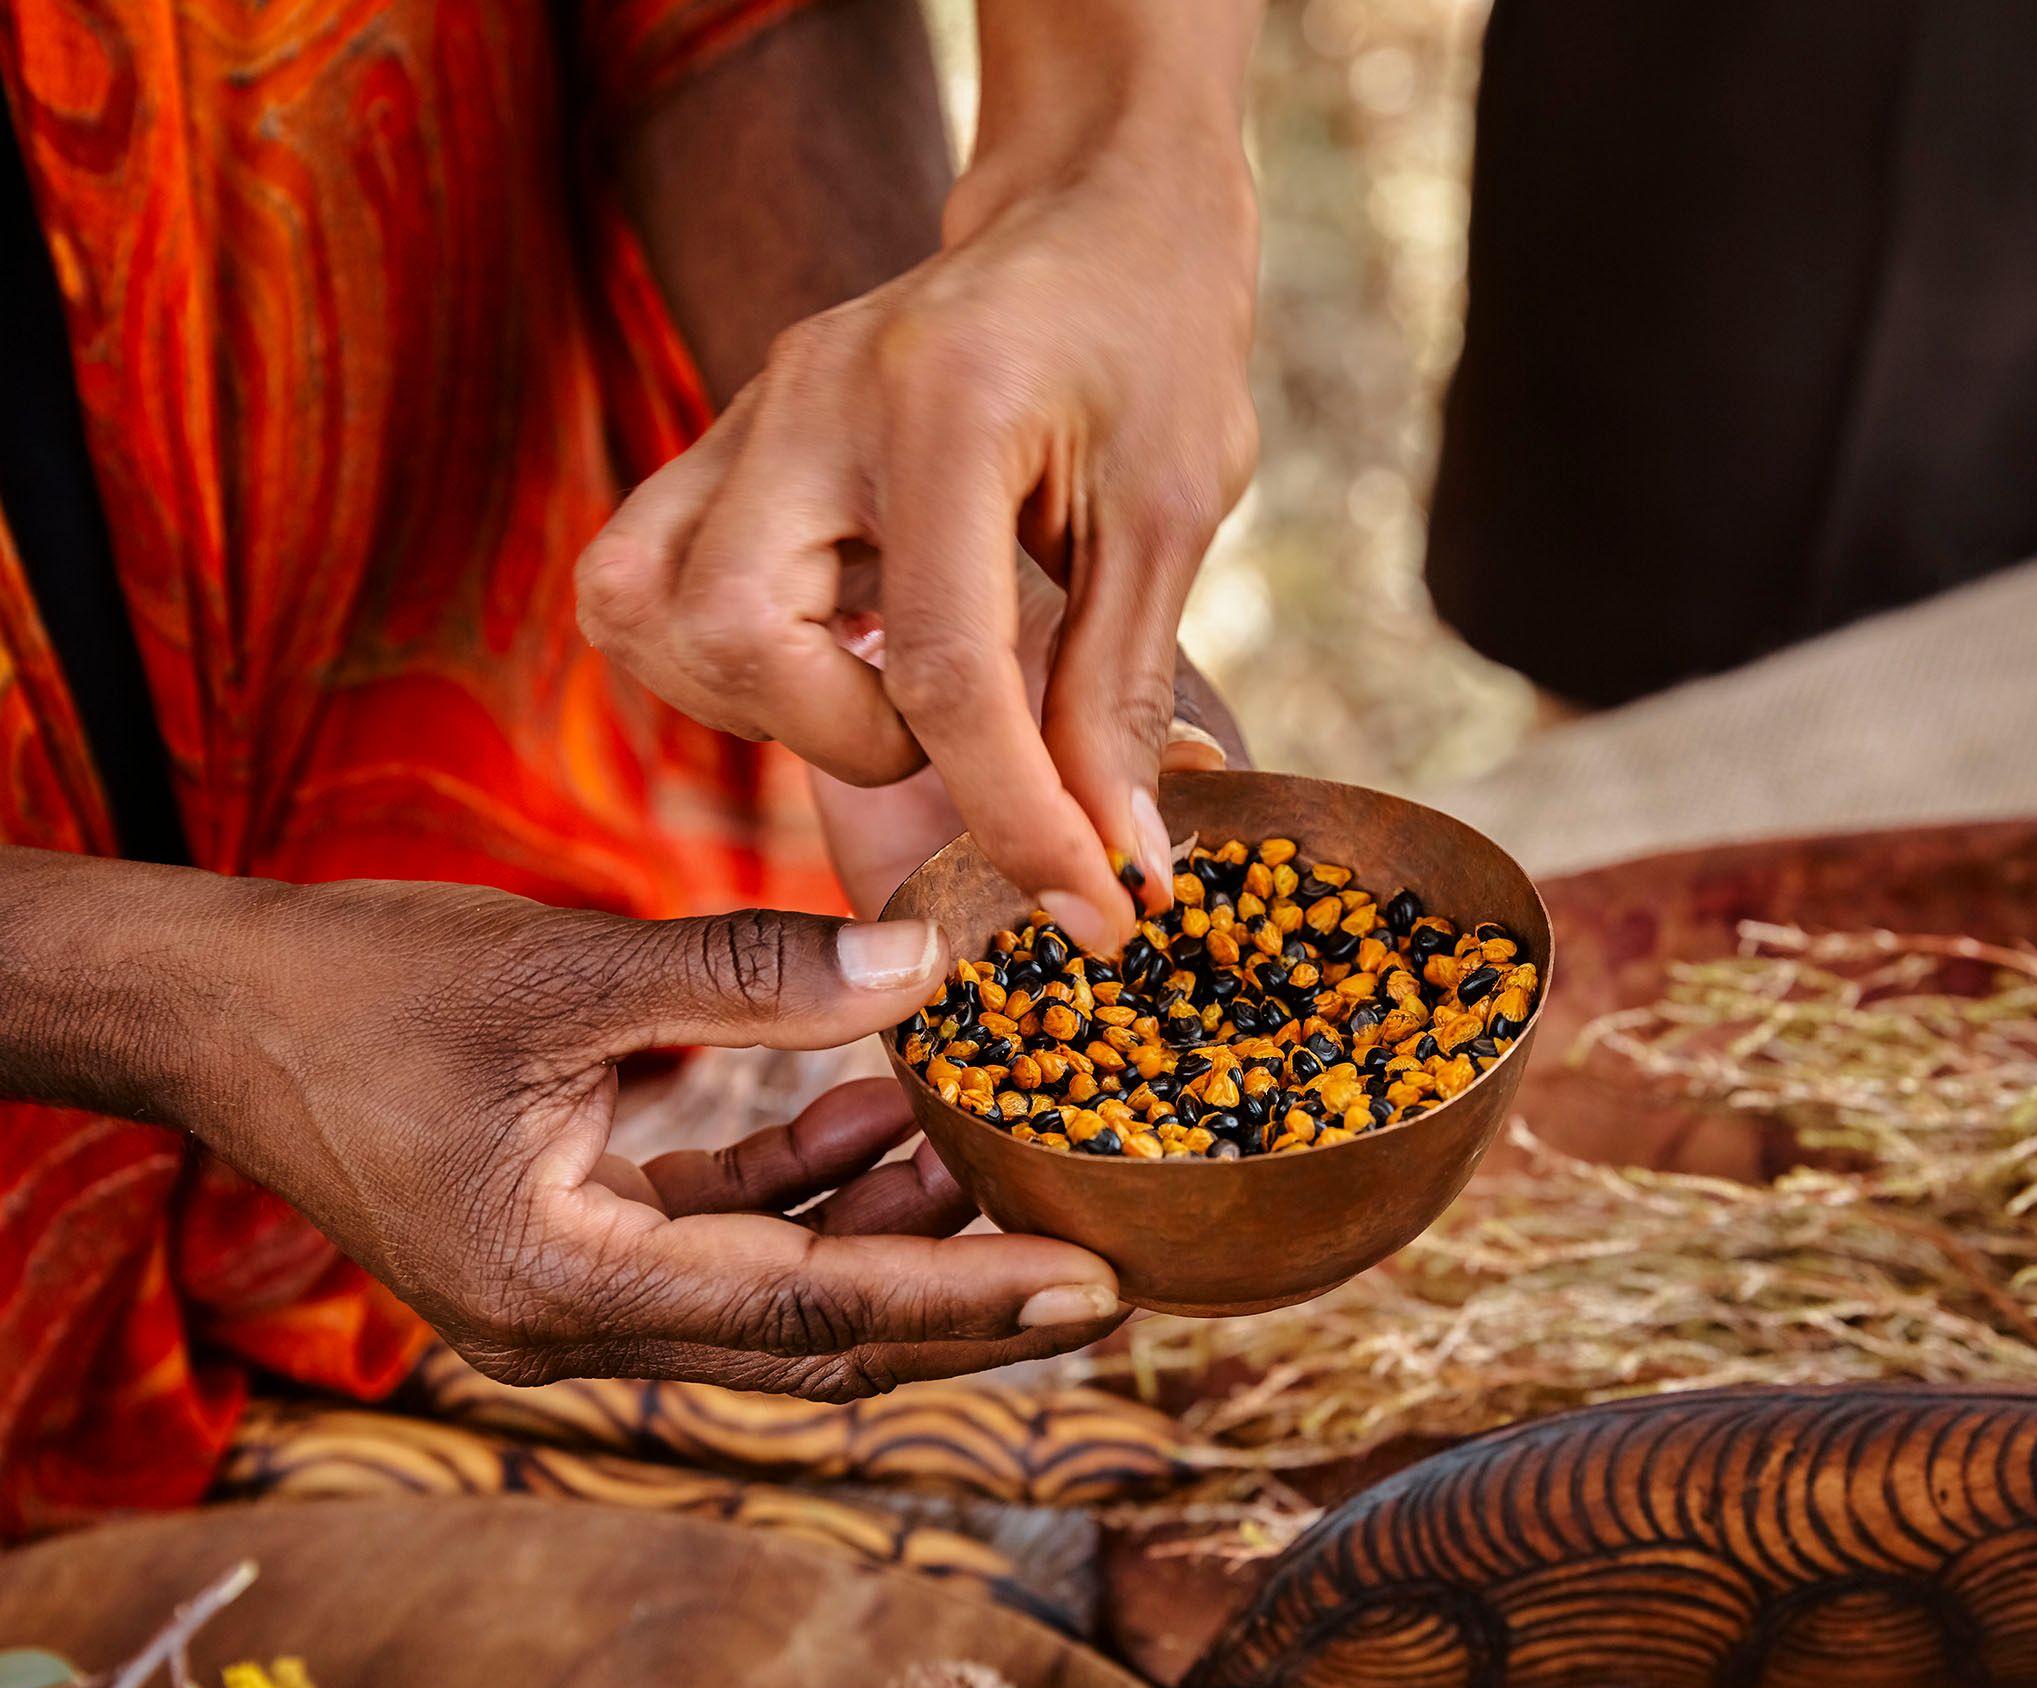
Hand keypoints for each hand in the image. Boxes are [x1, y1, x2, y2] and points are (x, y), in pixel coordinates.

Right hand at [193, 881, 1123, 1394]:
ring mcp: (571, 1292)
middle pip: (816, 1334)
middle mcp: (574, 1323)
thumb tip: (921, 965)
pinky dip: (806, 1183)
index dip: (966, 1300)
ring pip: (777, 1290)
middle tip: (1098, 1259)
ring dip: (884, 1226)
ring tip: (986, 1144)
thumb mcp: (559, 968)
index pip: (815, 1310)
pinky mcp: (571, 1241)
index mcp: (564, 1288)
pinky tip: (881, 1109)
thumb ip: (745, 974)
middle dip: (959, 1297)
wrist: (211, 1008)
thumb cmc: (356, 989)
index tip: (1095, 1288)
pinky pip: (721, 1235)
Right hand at [575, 104, 1258, 958]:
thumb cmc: (1151, 341)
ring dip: (768, 701)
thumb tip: (1113, 861)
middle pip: (735, 635)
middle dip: (848, 736)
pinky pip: (640, 583)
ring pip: (642, 609)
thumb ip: (1120, 687)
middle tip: (950, 728)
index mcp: (942, 405)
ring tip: (885, 687)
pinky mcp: (724, 442)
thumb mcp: (1172, 507)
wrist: (1089, 207)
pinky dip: (724, 659)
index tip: (1088, 906)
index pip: (946, 666)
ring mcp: (746, 414)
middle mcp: (808, 401)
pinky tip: (833, 650)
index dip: (1018, 815)